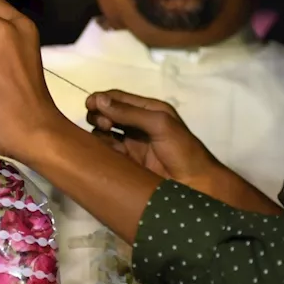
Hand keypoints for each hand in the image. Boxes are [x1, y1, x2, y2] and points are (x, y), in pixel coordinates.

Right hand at [85, 89, 220, 181]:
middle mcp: (138, 125)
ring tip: (105, 138)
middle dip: (99, 116)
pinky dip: (101, 149)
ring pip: (104, 133)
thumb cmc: (182, 149)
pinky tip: (102, 151)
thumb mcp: (159, 124)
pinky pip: (108, 152)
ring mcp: (131, 145)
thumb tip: (98, 100)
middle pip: (107, 114)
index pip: (118, 98)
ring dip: (99, 133)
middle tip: (104, 125)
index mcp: (148, 110)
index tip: (89, 105)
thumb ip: (129, 112)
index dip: (101, 99)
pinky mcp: (127, 163)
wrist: (195, 185)